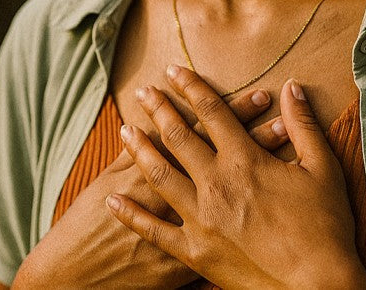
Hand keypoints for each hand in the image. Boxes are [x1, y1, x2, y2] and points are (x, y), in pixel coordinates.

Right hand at [12, 86, 286, 288]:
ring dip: (264, 163)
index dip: (237, 112)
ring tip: (287, 141)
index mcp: (168, 172)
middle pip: (232, 156)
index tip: (263, 94)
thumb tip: (157, 117)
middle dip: (257, 130)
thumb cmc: (90, 225)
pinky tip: (276, 201)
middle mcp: (189, 198)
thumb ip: (137, 149)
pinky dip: (257, 215)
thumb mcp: (110, 179)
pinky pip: (239, 227)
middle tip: (285, 110)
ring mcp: (196, 229)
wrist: (78, 279)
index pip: (211, 132)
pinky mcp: (198, 260)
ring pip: (241, 191)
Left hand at [107, 66, 365, 289]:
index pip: (212, 112)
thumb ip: (303, 124)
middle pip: (179, 137)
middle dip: (159, 109)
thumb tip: (292, 87)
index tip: (174, 71)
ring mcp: (201, 219)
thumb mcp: (322, 168)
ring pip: (160, 175)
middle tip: (143, 91)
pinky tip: (113, 201)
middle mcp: (216, 184)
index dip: (192, 87)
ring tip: (124, 130)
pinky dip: (131, 215)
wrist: (318, 288)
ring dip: (140, 149)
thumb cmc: (325, 228)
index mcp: (245, 160)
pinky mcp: (194, 252)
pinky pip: (154, 230)